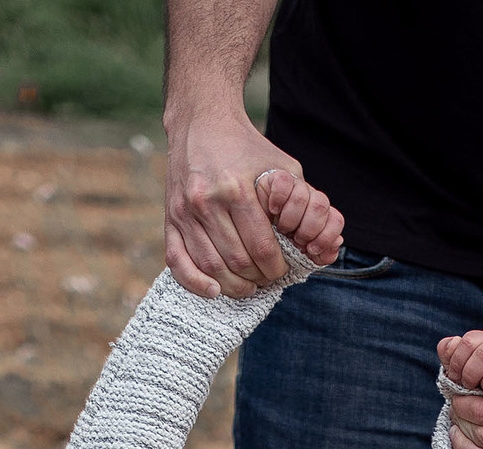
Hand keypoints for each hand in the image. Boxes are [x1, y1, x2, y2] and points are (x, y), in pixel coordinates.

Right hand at [163, 118, 339, 296]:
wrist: (201, 124)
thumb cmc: (247, 147)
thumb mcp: (281, 165)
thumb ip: (299, 200)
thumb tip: (313, 239)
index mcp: (236, 189)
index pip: (261, 248)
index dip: (276, 268)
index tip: (282, 270)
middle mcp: (207, 201)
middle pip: (237, 262)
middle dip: (258, 278)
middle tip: (267, 279)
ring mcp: (184, 211)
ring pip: (211, 267)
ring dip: (233, 286)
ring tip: (248, 286)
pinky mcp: (170, 218)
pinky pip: (177, 262)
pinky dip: (195, 283)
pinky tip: (214, 291)